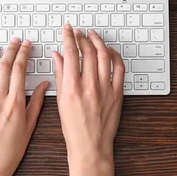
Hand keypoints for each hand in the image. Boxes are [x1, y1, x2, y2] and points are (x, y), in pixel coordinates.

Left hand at [0, 39, 48, 175]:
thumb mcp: (29, 126)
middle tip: (15, 41)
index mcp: (15, 104)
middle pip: (4, 66)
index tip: (26, 45)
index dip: (23, 54)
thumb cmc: (11, 150)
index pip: (19, 70)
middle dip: (10, 50)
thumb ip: (36, 102)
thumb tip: (44, 84)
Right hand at [52, 24, 124, 166]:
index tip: (67, 29)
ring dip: (98, 42)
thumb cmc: (73, 127)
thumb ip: (60, 75)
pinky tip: (109, 51)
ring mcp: (105, 89)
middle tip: (79, 32)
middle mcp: (89, 86)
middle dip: (82, 37)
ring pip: (104, 56)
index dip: (68, 37)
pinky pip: (119, 68)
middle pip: (88, 51)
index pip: (70, 53)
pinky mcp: (117, 93)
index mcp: (72, 87)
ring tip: (92, 36)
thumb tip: (57, 55)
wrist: (90, 146)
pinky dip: (114, 56)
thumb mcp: (60, 100)